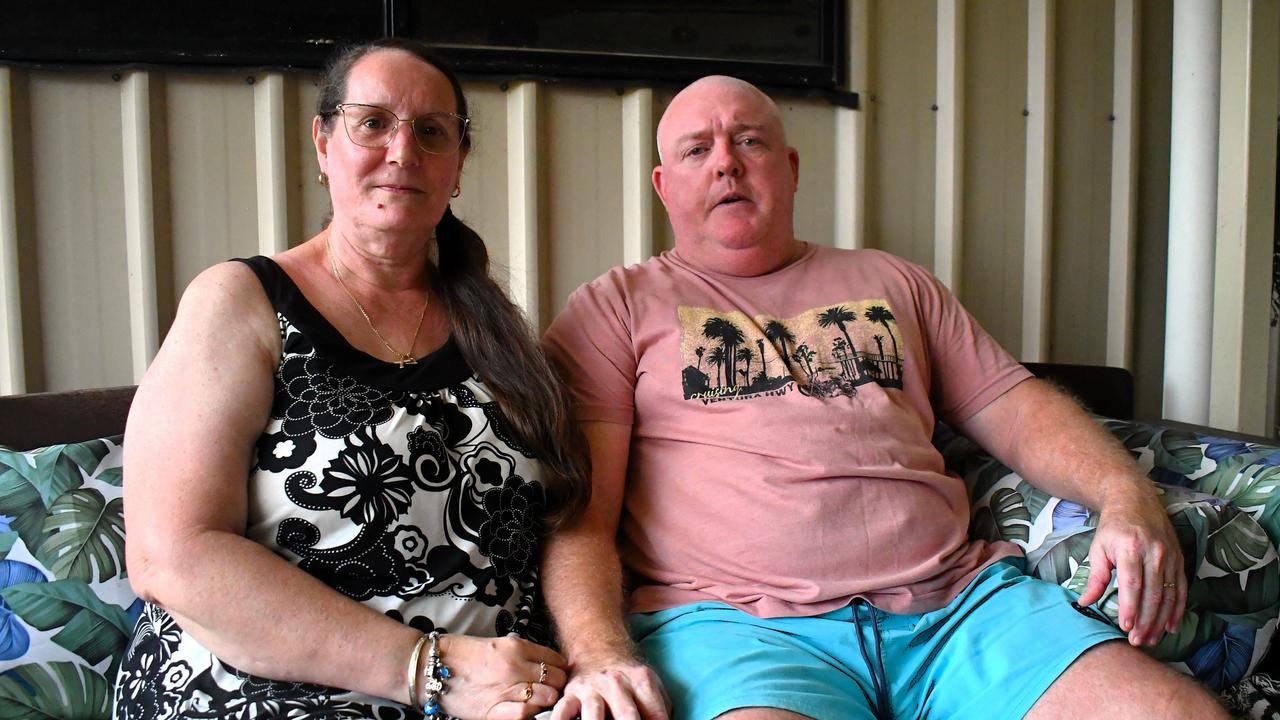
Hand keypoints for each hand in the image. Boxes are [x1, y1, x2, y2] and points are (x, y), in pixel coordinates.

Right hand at [434, 633, 568, 719]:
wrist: (432, 668)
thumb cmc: (463, 654)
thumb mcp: (498, 644)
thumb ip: (523, 653)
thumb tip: (547, 663)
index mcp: (516, 647)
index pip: (555, 659)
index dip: (560, 668)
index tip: (557, 672)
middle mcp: (514, 667)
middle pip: (556, 679)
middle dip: (557, 685)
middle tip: (550, 688)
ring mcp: (505, 689)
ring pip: (546, 697)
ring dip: (546, 700)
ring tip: (539, 700)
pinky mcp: (493, 710)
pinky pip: (525, 714)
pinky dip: (531, 713)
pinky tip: (527, 710)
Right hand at [550, 656, 669, 719]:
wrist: (598, 650)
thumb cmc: (629, 679)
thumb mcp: (651, 686)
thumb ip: (660, 709)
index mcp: (642, 681)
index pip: (656, 715)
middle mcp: (617, 684)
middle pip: (627, 716)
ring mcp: (592, 689)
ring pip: (594, 713)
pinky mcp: (570, 695)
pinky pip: (562, 711)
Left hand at [1076, 486, 1185, 646]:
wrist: (1136, 501)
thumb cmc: (1113, 527)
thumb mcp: (1098, 548)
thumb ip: (1096, 577)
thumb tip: (1085, 603)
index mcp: (1130, 548)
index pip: (1132, 583)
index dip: (1130, 607)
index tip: (1126, 627)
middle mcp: (1154, 552)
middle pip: (1152, 593)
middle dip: (1146, 620)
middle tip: (1138, 641)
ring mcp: (1170, 556)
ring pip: (1168, 594)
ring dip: (1160, 620)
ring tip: (1151, 639)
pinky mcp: (1179, 559)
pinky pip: (1181, 588)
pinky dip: (1177, 609)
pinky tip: (1170, 626)